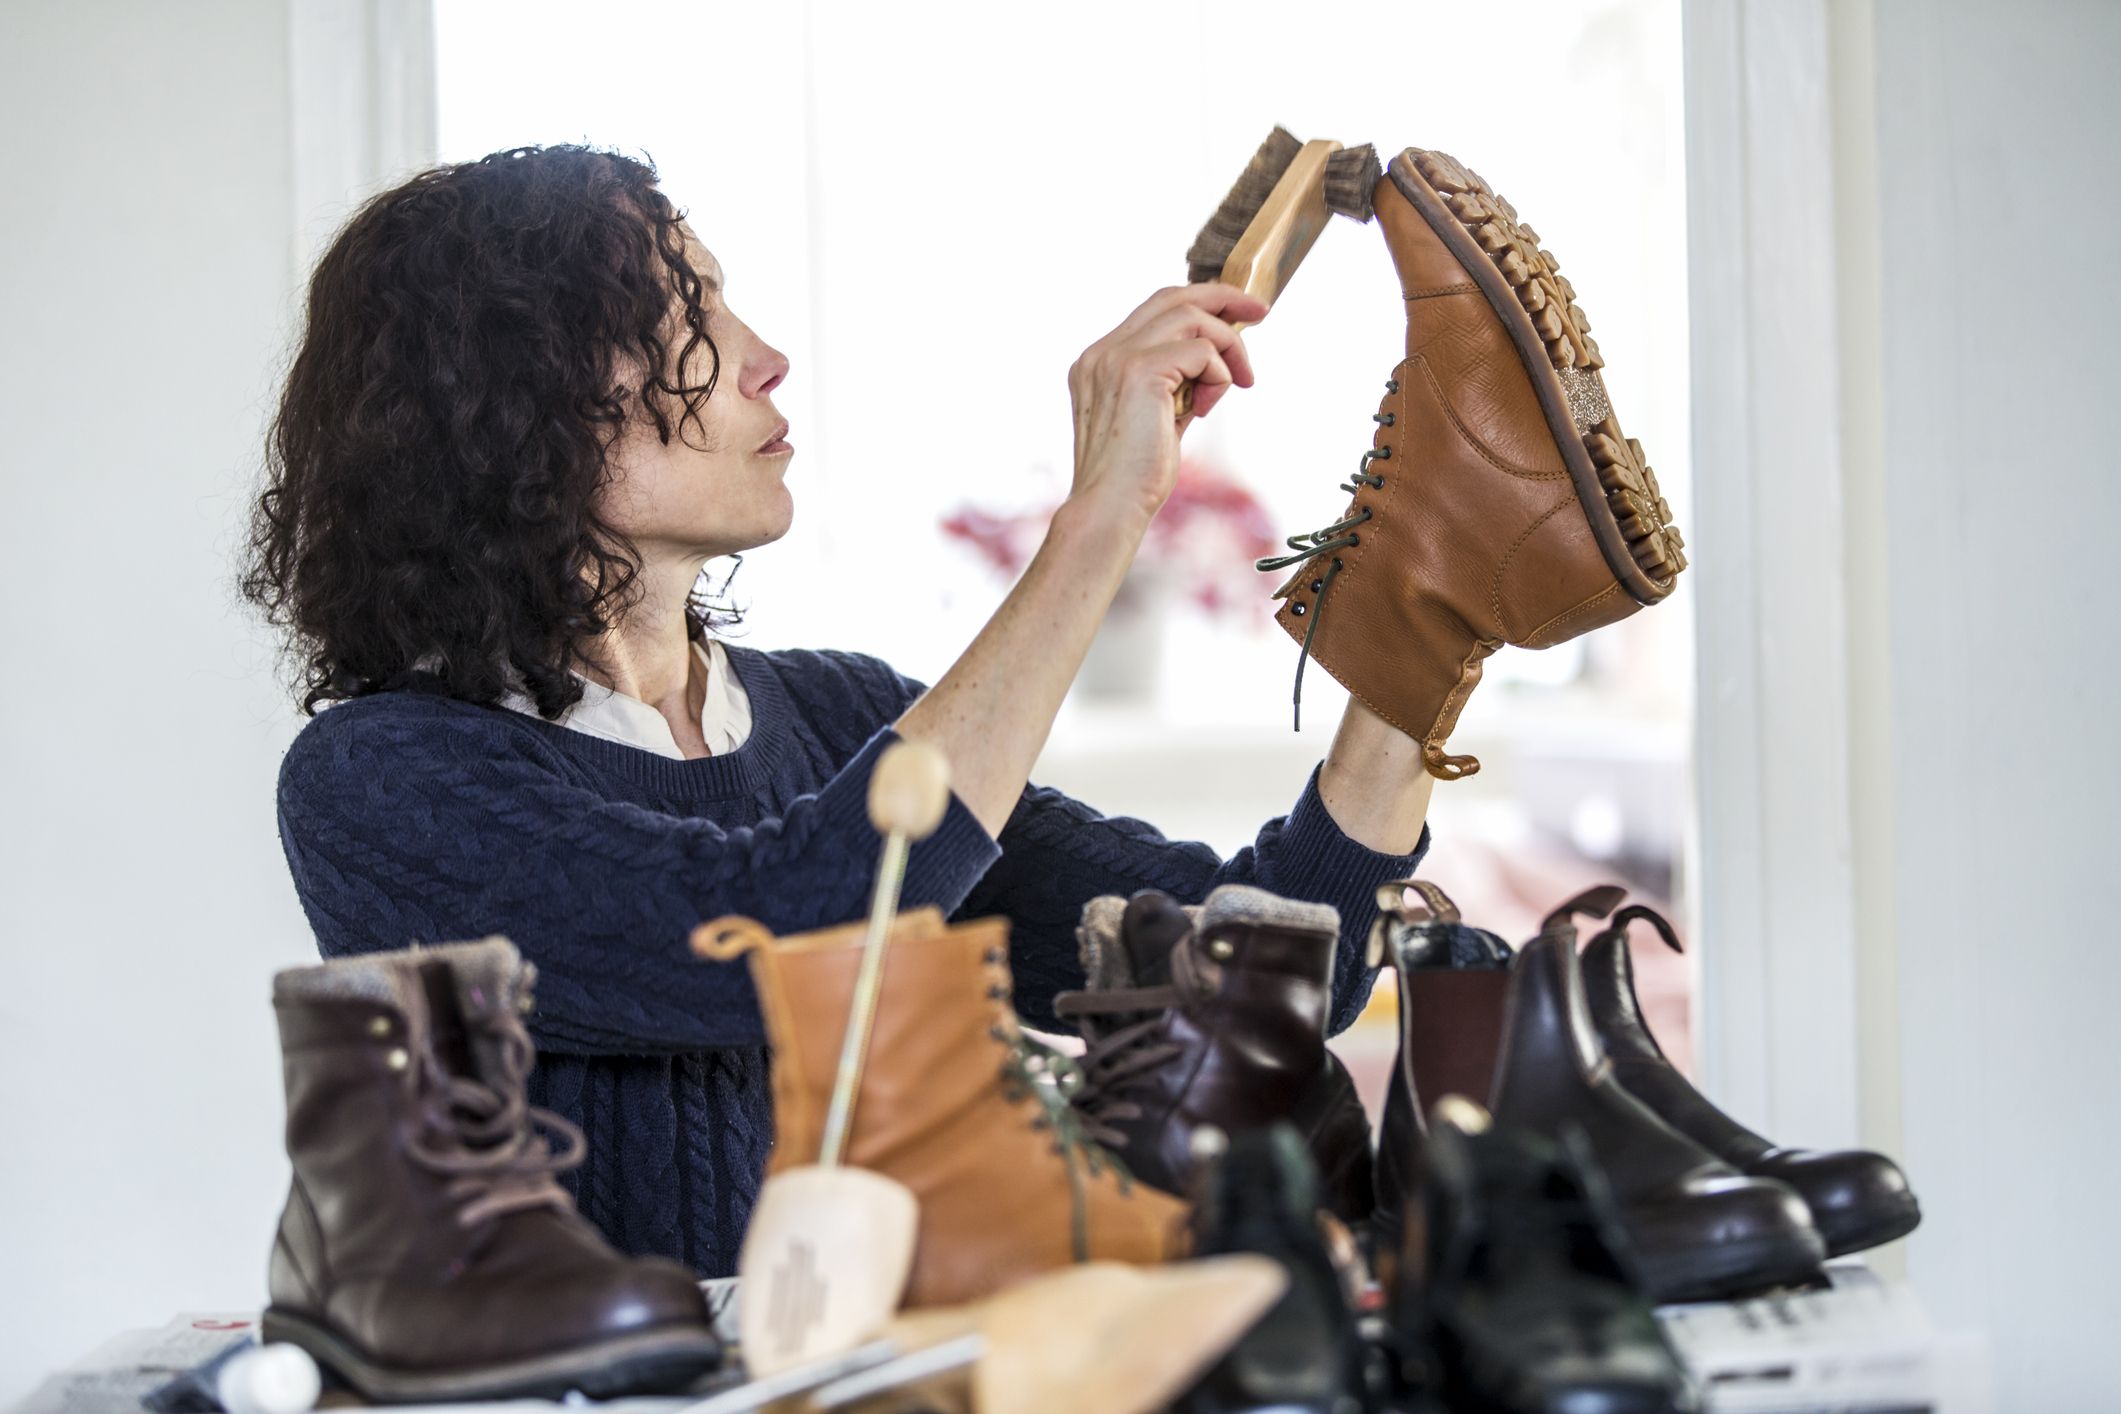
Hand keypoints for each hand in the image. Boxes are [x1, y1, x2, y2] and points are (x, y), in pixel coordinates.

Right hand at [1065, 283, 1267, 523]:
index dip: (1199, 304)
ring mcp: (1117, 358)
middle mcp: (1103, 352)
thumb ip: (1175, 385)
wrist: (1110, 508)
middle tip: (1260, 312)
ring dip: (1228, 346)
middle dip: (1223, 297)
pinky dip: (1219, 376)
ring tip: (1239, 383)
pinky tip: (1206, 409)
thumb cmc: (1135, 477)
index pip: (1154, 309)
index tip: (1237, 315)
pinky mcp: (1140, 372)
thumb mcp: (1156, 418)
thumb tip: (1215, 363)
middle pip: (1172, 296)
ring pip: (1191, 317)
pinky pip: (1201, 351)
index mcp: (1100, 361)